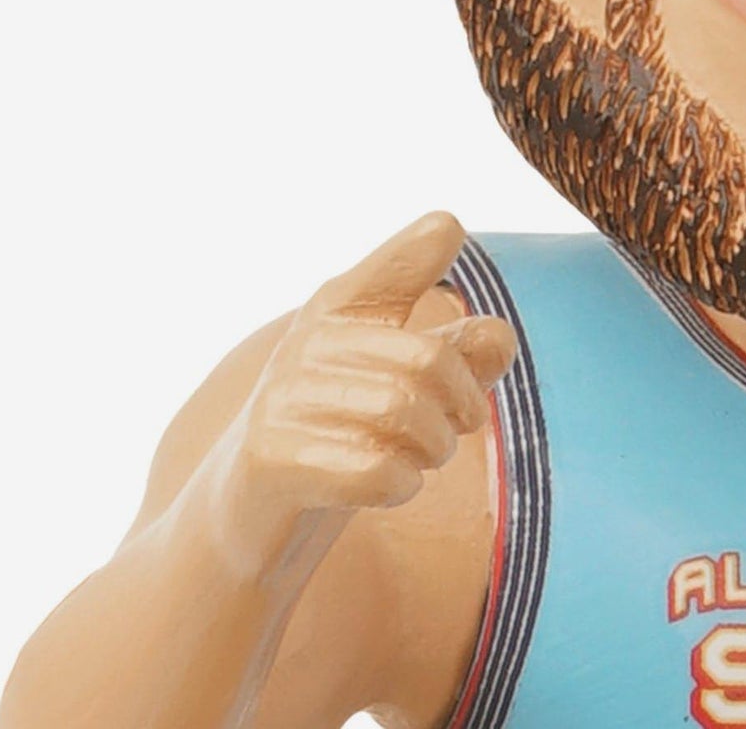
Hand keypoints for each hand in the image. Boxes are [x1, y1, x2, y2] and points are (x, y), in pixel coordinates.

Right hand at [197, 212, 516, 580]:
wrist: (246, 512)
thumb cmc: (342, 431)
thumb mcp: (402, 379)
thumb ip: (459, 350)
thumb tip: (499, 337)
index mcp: (341, 306)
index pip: (396, 262)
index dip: (427, 245)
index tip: (449, 231)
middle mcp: (309, 341)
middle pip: (431, 360)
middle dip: (462, 404)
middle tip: (455, 427)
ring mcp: (282, 398)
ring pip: (404, 414)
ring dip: (435, 447)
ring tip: (424, 457)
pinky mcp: (269, 458)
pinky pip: (374, 469)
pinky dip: (402, 483)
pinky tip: (393, 483)